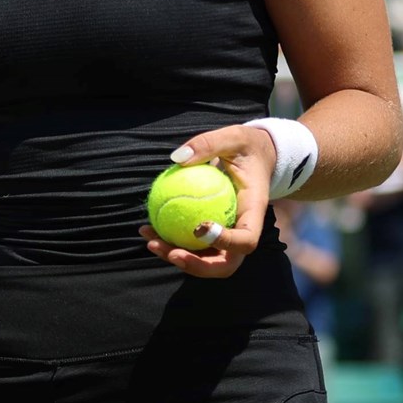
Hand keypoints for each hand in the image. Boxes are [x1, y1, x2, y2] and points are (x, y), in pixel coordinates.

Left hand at [140, 125, 275, 278]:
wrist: (255, 157)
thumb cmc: (246, 147)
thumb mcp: (233, 137)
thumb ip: (208, 144)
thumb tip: (178, 158)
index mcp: (253, 212)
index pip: (246, 240)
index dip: (225, 242)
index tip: (199, 227)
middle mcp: (242, 231)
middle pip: (225, 264)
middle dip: (197, 265)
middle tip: (171, 251)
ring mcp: (227, 238)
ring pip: (205, 261)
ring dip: (177, 257)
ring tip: (151, 241)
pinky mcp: (212, 235)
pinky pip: (192, 245)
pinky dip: (170, 242)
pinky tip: (147, 229)